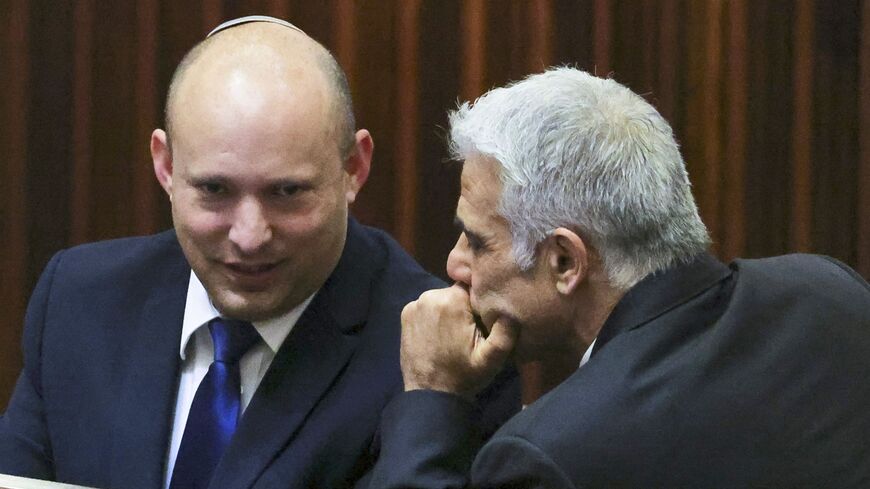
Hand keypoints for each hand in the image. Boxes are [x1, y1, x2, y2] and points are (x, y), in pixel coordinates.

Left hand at [400, 284, 517, 398]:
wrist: (430, 396)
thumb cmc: (464, 376)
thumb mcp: (492, 359)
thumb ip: (505, 332)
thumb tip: (510, 309)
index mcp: (452, 300)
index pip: (473, 287)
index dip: (480, 303)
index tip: (483, 321)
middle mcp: (430, 296)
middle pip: (456, 292)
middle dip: (465, 307)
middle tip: (471, 331)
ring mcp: (414, 305)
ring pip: (442, 299)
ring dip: (450, 311)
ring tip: (455, 335)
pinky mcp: (405, 315)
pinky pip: (428, 307)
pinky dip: (434, 316)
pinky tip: (439, 336)